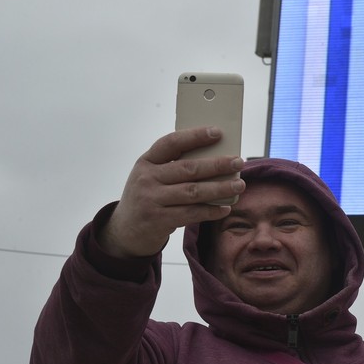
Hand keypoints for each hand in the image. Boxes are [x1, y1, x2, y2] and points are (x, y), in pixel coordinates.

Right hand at [98, 127, 245, 258]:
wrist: (124, 231)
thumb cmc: (148, 197)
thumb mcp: (152, 177)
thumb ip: (174, 167)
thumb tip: (216, 159)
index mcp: (146, 161)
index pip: (171, 143)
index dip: (194, 136)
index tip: (217, 132)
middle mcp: (147, 178)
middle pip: (188, 168)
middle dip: (217, 164)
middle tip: (239, 162)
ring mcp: (151, 200)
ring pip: (193, 192)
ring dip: (219, 188)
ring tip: (239, 185)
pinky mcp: (158, 220)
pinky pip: (191, 214)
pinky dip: (210, 210)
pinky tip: (225, 208)